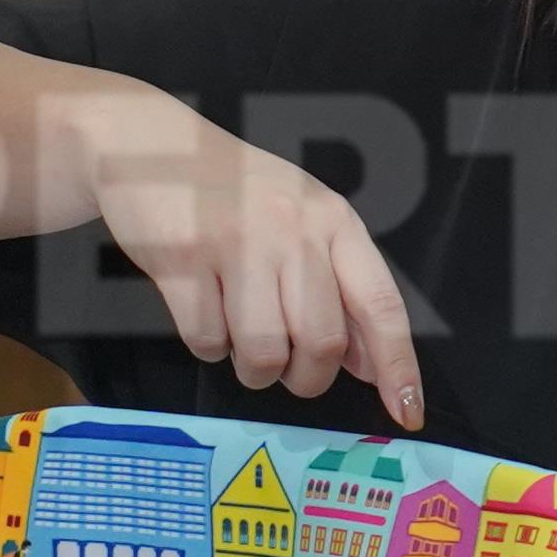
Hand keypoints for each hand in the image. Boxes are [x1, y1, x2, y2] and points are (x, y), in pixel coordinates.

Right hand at [84, 94, 422, 428]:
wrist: (149, 143)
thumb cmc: (233, 192)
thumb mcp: (301, 221)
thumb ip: (338, 286)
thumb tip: (368, 364)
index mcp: (333, 219)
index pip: (381, 305)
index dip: (398, 367)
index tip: (407, 412)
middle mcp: (293, 228)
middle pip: (322, 344)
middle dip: (306, 378)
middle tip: (289, 369)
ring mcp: (237, 242)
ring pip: (264, 353)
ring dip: (253, 368)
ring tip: (241, 337)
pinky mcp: (183, 259)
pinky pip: (207, 342)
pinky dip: (208, 345)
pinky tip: (204, 309)